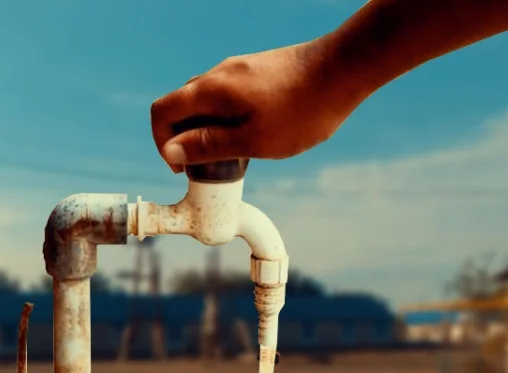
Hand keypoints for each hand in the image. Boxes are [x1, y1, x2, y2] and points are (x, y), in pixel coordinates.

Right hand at [150, 39, 363, 170]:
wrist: (345, 70)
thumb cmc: (302, 110)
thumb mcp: (253, 140)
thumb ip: (209, 145)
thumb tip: (171, 151)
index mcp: (210, 91)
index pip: (161, 112)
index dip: (162, 143)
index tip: (183, 167)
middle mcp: (218, 75)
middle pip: (180, 107)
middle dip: (185, 139)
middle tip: (211, 166)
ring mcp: (237, 71)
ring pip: (205, 103)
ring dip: (208, 130)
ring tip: (236, 154)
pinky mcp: (255, 72)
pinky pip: (226, 97)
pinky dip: (226, 119)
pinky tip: (256, 134)